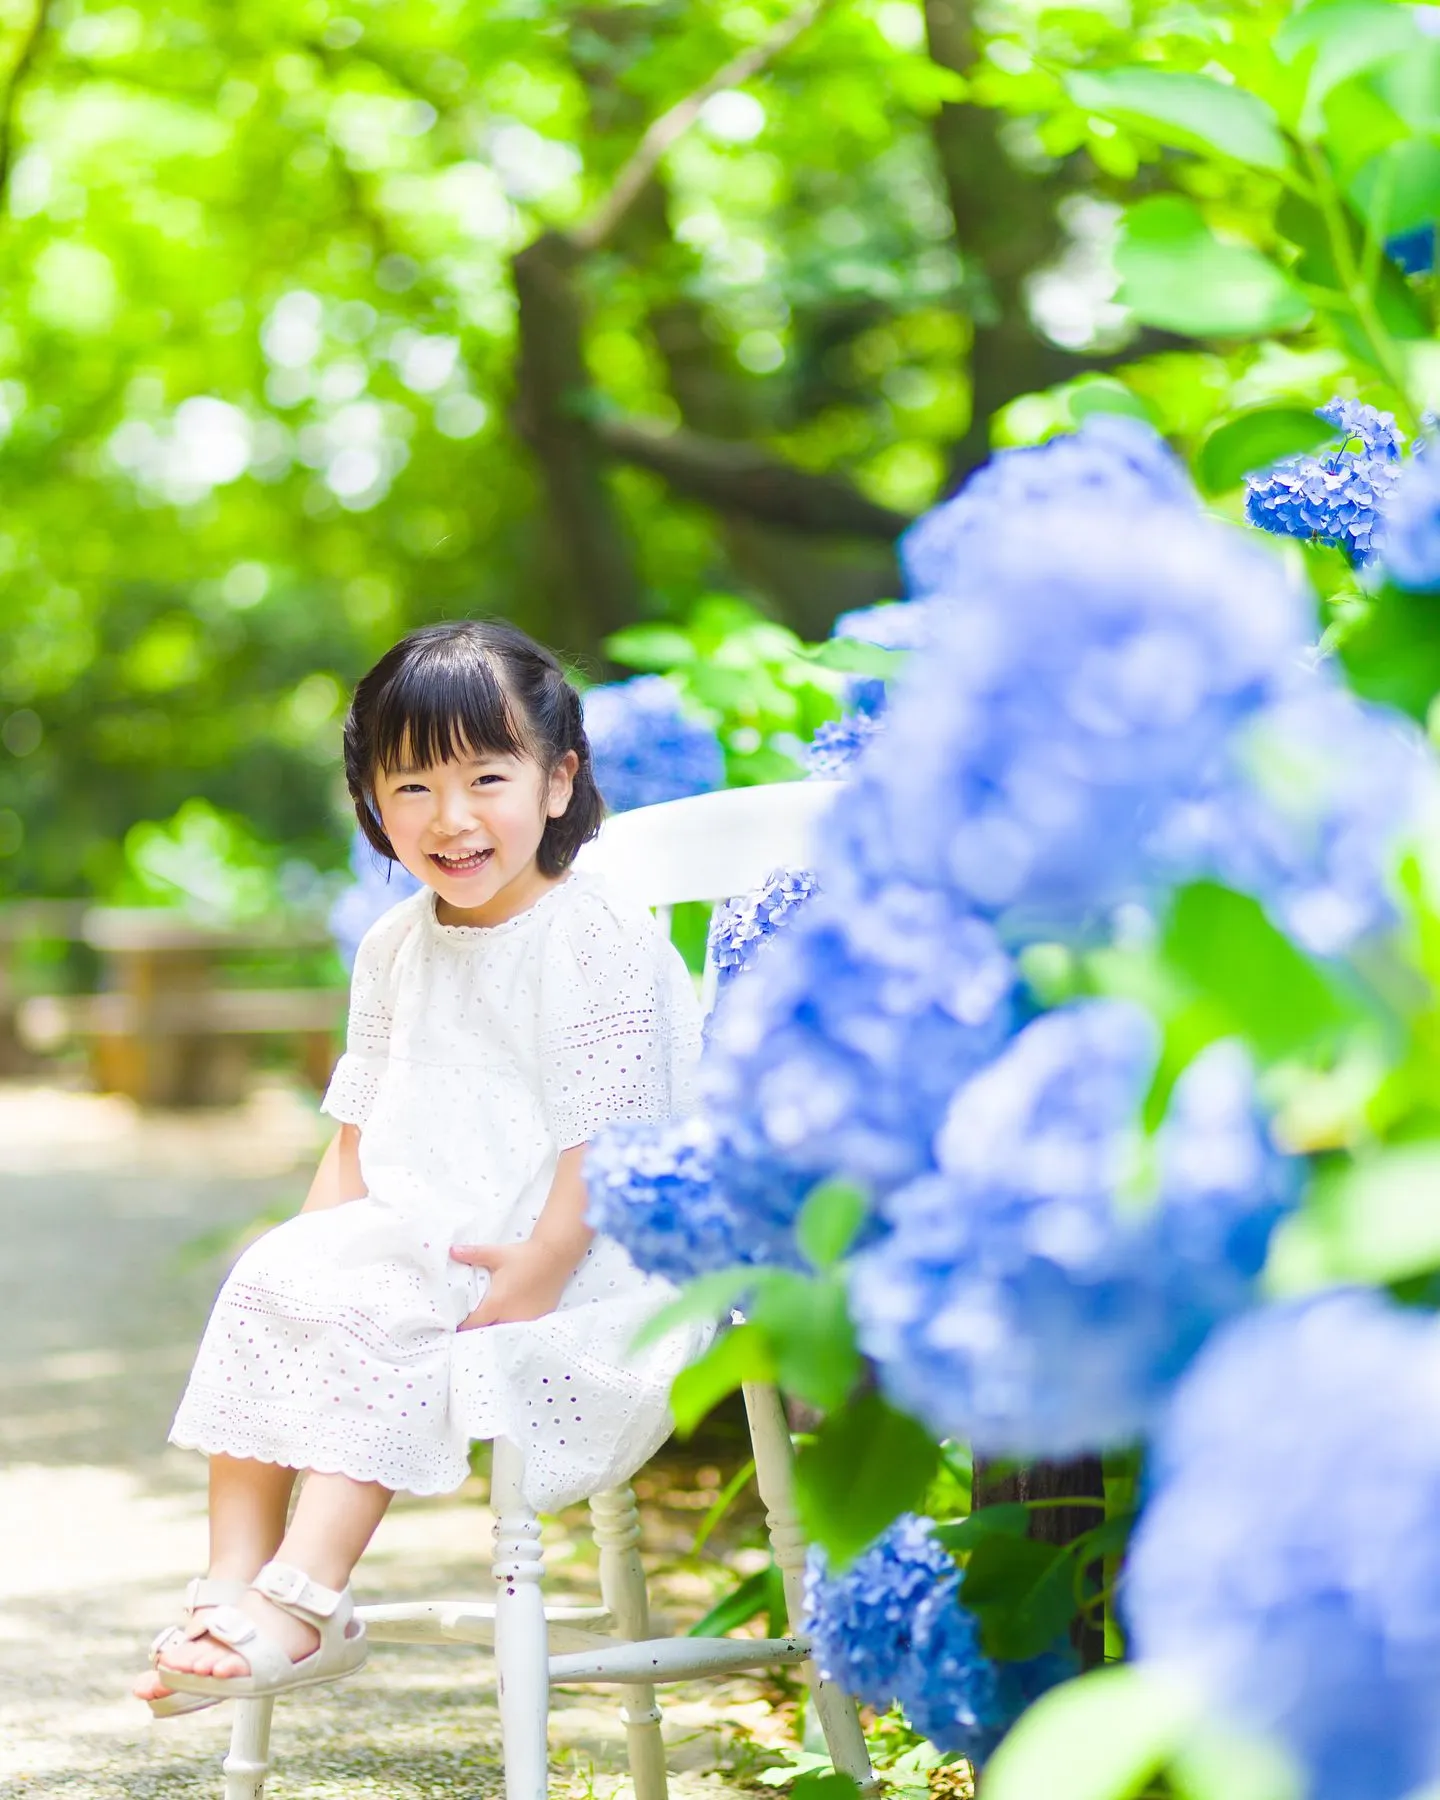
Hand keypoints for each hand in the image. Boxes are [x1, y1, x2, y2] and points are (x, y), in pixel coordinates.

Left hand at [451, 1239, 573, 1328]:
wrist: (554, 1256)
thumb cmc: (523, 1256)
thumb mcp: (496, 1254)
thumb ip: (472, 1254)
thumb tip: (451, 1250)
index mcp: (496, 1304)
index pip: (473, 1324)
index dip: (462, 1326)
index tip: (454, 1326)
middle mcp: (511, 1316)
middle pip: (488, 1332)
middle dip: (478, 1331)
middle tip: (470, 1326)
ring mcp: (526, 1320)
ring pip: (505, 1332)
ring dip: (496, 1330)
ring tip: (488, 1327)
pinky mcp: (539, 1319)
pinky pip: (521, 1329)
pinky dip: (513, 1327)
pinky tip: (510, 1320)